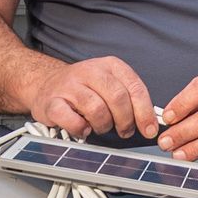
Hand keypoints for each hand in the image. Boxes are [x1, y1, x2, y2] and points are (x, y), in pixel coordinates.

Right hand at [26, 56, 155, 139]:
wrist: (45, 84)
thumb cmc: (83, 89)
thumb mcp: (110, 85)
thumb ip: (130, 98)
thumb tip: (151, 122)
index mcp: (110, 65)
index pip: (135, 87)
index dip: (145, 112)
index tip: (150, 130)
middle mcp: (90, 71)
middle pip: (118, 98)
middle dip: (125, 120)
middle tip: (125, 131)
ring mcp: (69, 85)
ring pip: (97, 109)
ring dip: (103, 125)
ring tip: (100, 127)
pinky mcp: (52, 102)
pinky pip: (73, 121)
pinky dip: (81, 129)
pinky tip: (83, 129)